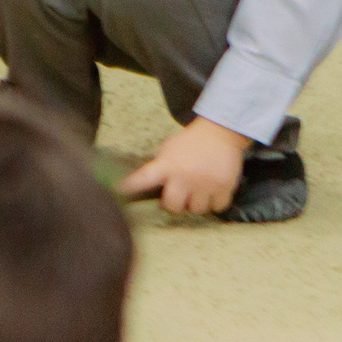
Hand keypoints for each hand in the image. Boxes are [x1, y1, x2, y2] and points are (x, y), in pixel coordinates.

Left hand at [122, 119, 252, 216]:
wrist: (220, 132)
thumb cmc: (190, 142)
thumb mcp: (168, 150)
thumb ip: (161, 168)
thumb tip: (152, 188)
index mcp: (167, 165)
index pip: (143, 179)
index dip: (129, 188)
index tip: (117, 192)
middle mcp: (185, 177)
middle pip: (173, 206)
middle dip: (172, 204)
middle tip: (175, 196)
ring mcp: (206, 183)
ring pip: (195, 209)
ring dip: (193, 203)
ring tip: (195, 192)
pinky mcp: (224, 187)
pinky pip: (216, 207)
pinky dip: (212, 203)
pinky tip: (210, 192)